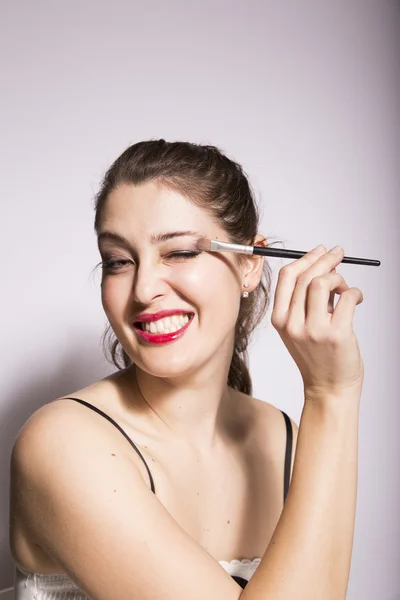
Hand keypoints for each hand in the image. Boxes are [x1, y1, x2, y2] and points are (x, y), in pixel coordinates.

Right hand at [271, 245, 363, 400]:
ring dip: (339, 278)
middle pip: (306, 276)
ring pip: (323, 283)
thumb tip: (322, 266)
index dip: (305, 258)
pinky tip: (356, 298)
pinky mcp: (336, 334)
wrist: (328, 388)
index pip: (287, 276)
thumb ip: (305, 301)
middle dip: (325, 259)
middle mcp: (293, 324)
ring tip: (344, 287)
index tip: (319, 251)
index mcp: (280, 319)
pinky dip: (355, 292)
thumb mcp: (299, 328)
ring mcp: (314, 329)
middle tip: (338, 253)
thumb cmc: (317, 356)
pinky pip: (347, 297)